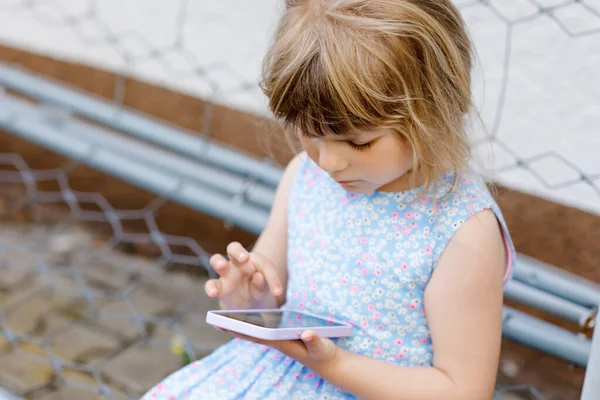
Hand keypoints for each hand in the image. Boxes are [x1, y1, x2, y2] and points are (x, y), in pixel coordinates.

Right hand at [204, 242, 282, 309]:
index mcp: (253, 260)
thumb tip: (258, 276)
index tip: (278, 292)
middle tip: (244, 258)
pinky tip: (213, 292)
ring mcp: (225, 274)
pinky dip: (211, 287)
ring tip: (222, 265)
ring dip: (219, 261)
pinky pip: (211, 284)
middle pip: (233, 248)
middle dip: (238, 251)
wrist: (247, 304)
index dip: (271, 276)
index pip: (261, 262)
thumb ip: (263, 284)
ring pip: (217, 260)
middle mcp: (236, 263)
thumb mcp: (264, 288)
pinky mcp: (218, 287)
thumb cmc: (257, 289)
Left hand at [222, 328, 339, 371]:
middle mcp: (277, 342)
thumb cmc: (324, 354)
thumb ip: (315, 340)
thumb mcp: (323, 346)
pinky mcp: (282, 339)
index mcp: (283, 343)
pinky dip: (250, 327)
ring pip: (255, 333)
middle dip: (234, 329)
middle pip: (252, 335)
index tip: (228, 326)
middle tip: (215, 322)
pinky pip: (262, 332)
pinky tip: (243, 322)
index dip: (243, 330)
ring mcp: (279, 341)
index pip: (259, 335)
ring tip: (223, 321)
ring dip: (239, 328)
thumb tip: (306, 333)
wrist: (327, 362)